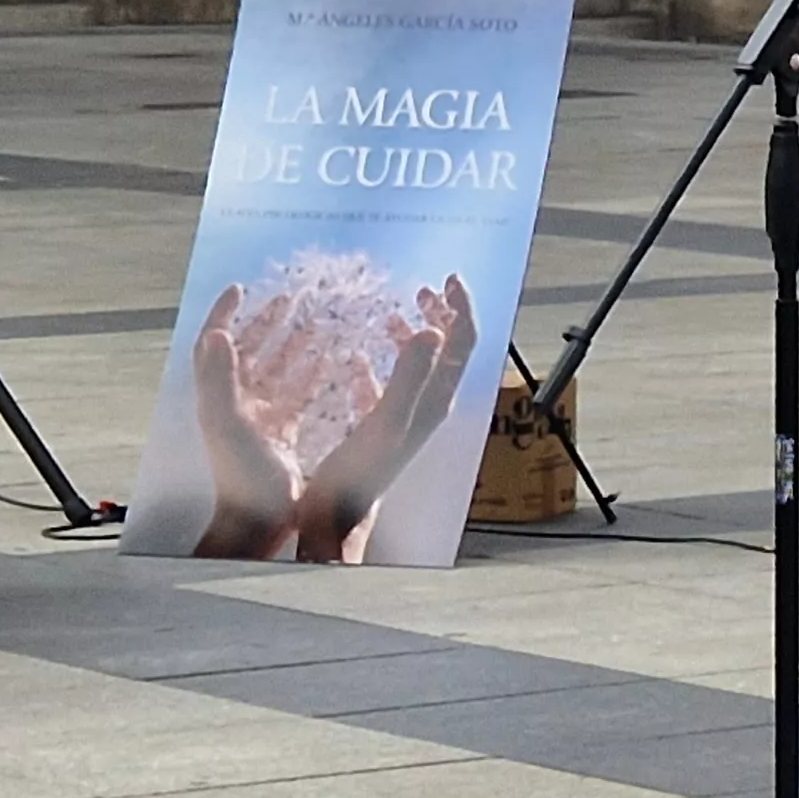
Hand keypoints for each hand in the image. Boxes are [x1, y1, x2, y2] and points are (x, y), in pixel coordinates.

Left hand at [188, 285, 297, 559]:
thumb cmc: (242, 479)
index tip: (241, 289)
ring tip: (318, 320)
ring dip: (296, 343)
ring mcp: (262, 418)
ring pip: (279, 369)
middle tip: (290, 298)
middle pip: (251, 351)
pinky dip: (313, 374)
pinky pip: (298, 393)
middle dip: (268, 322)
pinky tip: (333, 364)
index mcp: (222, 396)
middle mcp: (239, 403)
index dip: (226, 313)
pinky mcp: (283, 433)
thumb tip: (215, 333)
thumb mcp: (228, 423)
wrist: (257, 521)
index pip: (216, 344)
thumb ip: (219, 378)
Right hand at [292, 275, 478, 562]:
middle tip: (427, 289)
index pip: (461, 344)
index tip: (449, 280)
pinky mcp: (381, 426)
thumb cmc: (357, 475)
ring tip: (398, 311)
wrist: (336, 518)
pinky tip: (358, 357)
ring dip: (412, 334)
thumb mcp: (385, 419)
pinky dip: (379, 363)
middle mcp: (426, 406)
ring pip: (417, 366)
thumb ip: (409, 375)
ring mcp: (405, 416)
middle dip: (441, 315)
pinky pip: (385, 385)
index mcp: (433, 400)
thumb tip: (432, 330)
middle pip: (446, 351)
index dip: (460, 308)